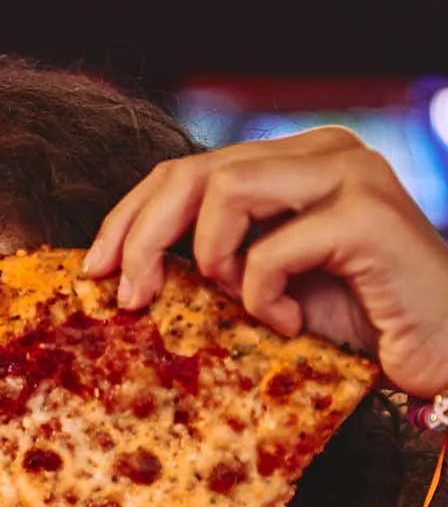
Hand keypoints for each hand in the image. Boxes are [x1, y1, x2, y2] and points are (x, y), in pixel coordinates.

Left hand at [83, 126, 447, 397]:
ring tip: (237, 302)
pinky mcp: (368, 216)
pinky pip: (272, 249)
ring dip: (212, 260)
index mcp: (293, 159)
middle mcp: (324, 151)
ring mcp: (351, 175)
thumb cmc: (354, 324)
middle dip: (142, 236)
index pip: (184, 170)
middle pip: (192, 172)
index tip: (93, 270)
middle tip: (125, 296)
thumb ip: (212, 254)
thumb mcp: (264, 281)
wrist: (444, 355)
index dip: (128, 218)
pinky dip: (263, 295)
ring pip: (225, 190)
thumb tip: (119, 267)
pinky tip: (290, 324)